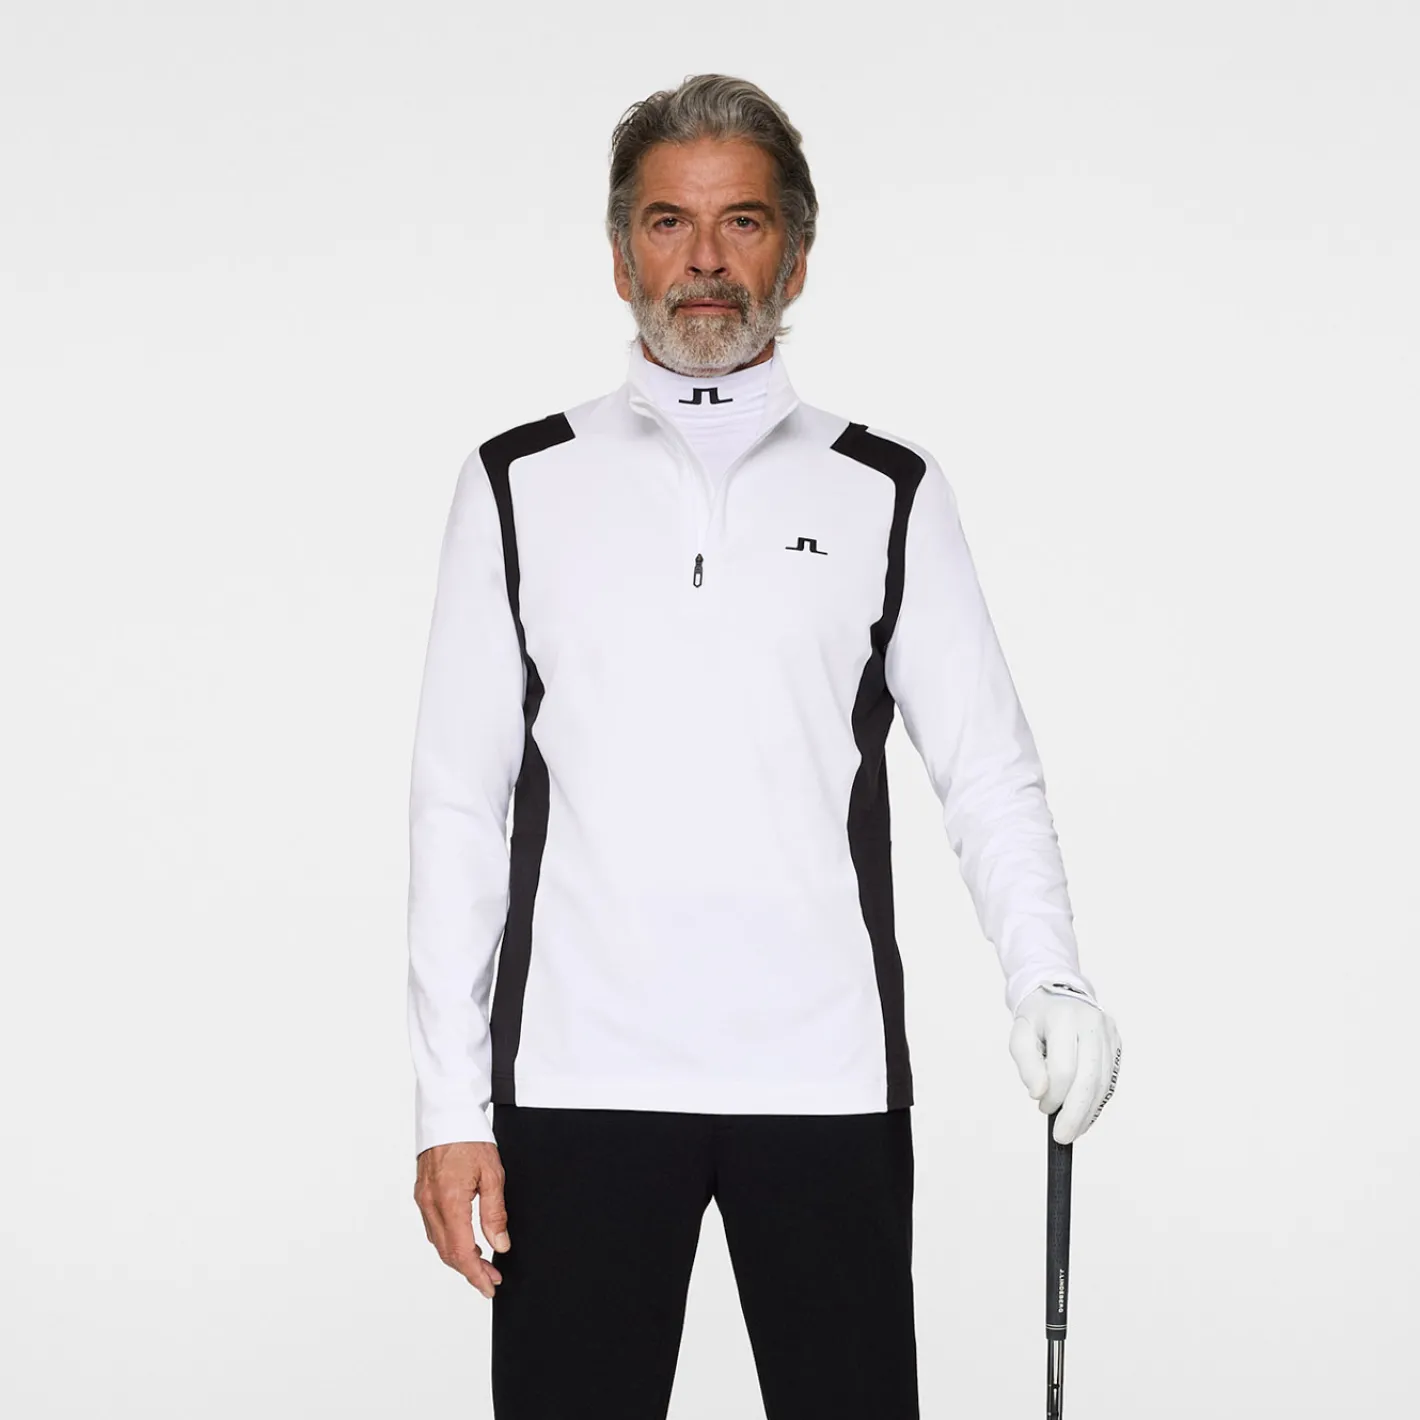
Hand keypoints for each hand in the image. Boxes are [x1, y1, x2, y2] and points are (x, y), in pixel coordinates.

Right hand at [414, 1141, 510, 1298]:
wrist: (448, 1111)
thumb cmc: (471, 1137)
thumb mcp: (492, 1174)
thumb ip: (495, 1214)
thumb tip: (499, 1246)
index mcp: (449, 1200)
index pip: (461, 1251)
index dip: (476, 1274)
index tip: (490, 1287)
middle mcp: (430, 1204)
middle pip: (447, 1252)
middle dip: (470, 1270)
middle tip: (492, 1279)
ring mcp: (423, 1199)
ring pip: (438, 1243)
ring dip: (459, 1258)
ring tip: (482, 1264)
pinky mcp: (422, 1194)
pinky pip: (433, 1228)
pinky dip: (449, 1241)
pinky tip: (464, 1241)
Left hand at [1009, 987, 1121, 1144]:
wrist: (1058, 995)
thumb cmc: (1038, 1018)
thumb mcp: (1020, 1035)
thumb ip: (1026, 1064)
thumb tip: (1038, 1093)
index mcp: (1064, 1017)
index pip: (1063, 1068)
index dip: (1054, 1095)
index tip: (1042, 1106)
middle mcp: (1092, 1023)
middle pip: (1089, 1078)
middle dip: (1076, 1113)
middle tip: (1064, 1136)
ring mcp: (1108, 1033)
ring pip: (1103, 1082)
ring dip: (1088, 1111)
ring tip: (1074, 1130)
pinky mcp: (1116, 1044)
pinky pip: (1109, 1079)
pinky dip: (1097, 1101)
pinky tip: (1085, 1116)